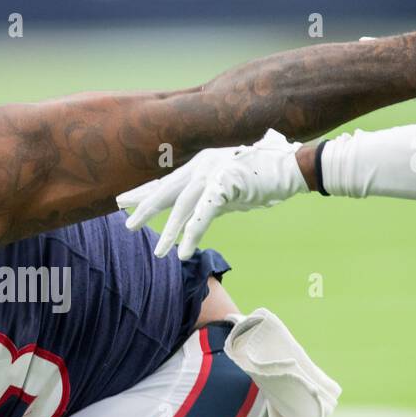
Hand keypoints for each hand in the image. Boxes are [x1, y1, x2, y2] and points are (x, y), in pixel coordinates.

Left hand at [116, 129, 304, 259]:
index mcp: (200, 163)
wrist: (291, 165)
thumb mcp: (230, 184)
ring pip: (181, 207)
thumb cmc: (265, 173)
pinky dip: (191, 235)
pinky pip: (202, 216)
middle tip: (126, 223)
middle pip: (166, 191)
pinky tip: (182, 253)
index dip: (145, 193)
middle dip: (144, 208)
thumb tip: (198, 214)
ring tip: (157, 252)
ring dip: (168, 232)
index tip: (124, 201)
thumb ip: (212, 196)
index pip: (167, 181)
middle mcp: (201, 166)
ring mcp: (212, 173)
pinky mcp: (225, 185)